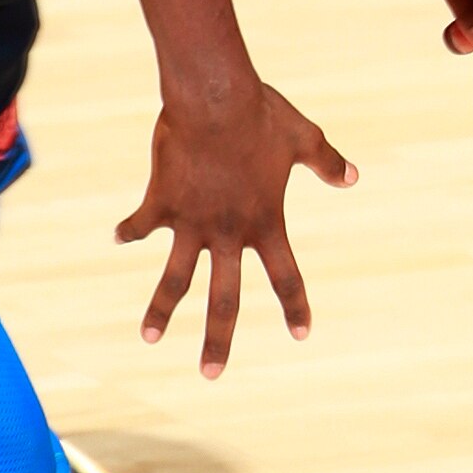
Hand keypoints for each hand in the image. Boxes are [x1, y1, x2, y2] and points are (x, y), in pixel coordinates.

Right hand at [117, 83, 357, 377]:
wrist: (214, 97)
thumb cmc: (262, 114)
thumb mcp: (303, 138)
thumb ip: (326, 162)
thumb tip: (352, 177)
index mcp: (265, 222)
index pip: (286, 275)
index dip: (295, 306)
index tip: (300, 335)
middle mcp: (229, 232)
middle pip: (224, 300)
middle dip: (218, 340)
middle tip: (211, 375)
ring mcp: (192, 222)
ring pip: (175, 279)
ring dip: (161, 310)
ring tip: (151, 338)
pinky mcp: (162, 202)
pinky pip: (142, 224)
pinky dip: (130, 230)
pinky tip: (119, 237)